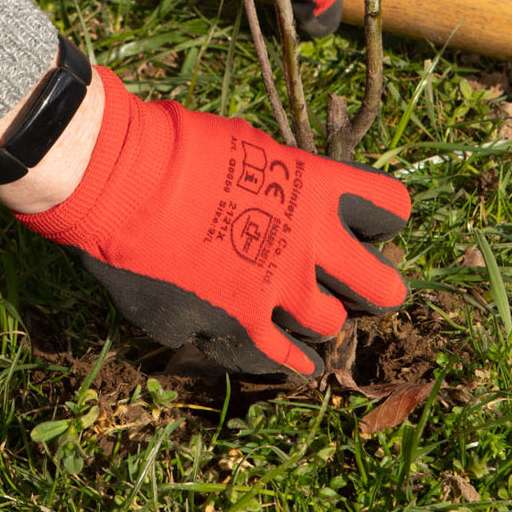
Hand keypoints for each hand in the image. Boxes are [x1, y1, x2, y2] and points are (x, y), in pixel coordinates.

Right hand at [17, 67, 410, 374]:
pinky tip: (302, 365)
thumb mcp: (247, 146)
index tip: (365, 226)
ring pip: (331, 324)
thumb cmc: (174, 149)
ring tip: (307, 313)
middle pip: (383, 286)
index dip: (382, 221)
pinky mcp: (241, 324)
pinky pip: (285, 358)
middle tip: (363, 287)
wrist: (120, 182)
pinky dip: (296, 364)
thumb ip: (284, 178)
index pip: (390, 210)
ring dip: (321, 318)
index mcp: (318, 188)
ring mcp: (277, 290)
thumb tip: (292, 192)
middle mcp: (311, 244)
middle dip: (378, 288)